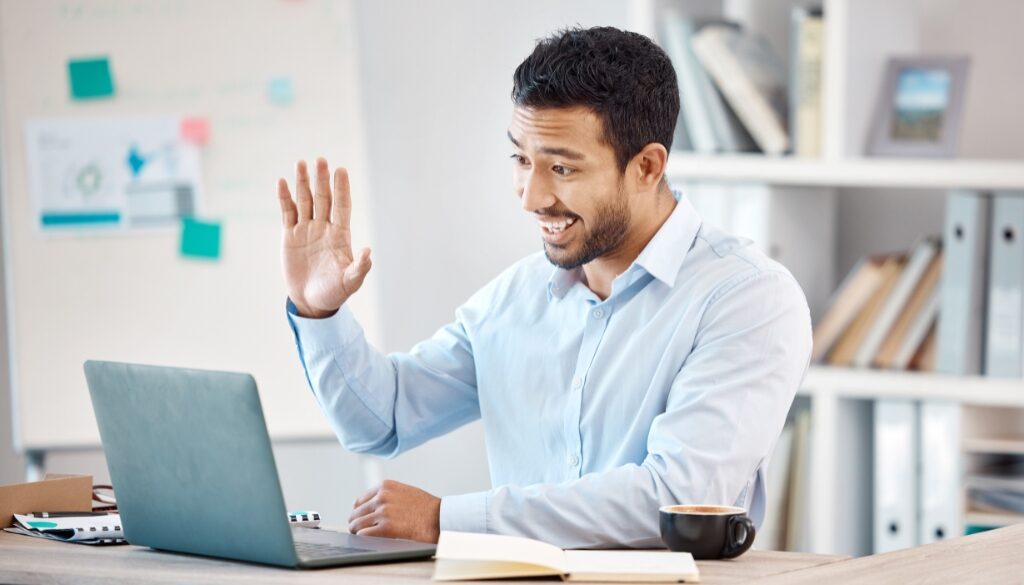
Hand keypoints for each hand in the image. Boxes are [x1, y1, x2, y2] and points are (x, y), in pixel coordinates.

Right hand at [277, 158, 370, 317]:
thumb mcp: (350, 283)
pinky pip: (287, 212)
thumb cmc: (334, 293)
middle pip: (323, 198)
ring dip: (303, 182)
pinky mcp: (289, 236)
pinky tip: (281, 182)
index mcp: (340, 235)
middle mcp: (323, 228)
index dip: (341, 188)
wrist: (311, 302)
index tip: (341, 170)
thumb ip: (359, 268)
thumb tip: (369, 252)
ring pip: (304, 200)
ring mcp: (306, 230)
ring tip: (301, 163)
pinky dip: (284, 198)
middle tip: (321, 160)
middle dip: (322, 180)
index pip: (342, 206)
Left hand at [348, 480, 440, 542]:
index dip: (358, 513)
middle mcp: (382, 497)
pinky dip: (364, 539)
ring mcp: (383, 512)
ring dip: (358, 532)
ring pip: (357, 525)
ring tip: (364, 537)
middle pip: (356, 514)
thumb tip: (369, 506)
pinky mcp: (386, 528)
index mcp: (385, 486)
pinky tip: (370, 540)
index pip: (359, 501)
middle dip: (357, 524)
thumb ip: (387, 495)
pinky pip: (363, 535)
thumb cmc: (425, 507)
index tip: (360, 520)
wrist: (440, 517)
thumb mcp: (404, 491)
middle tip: (360, 531)